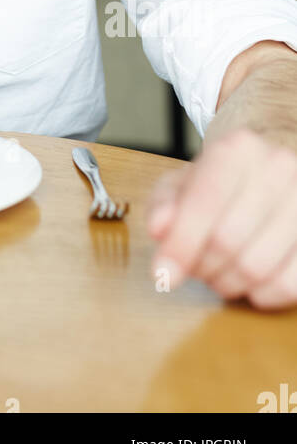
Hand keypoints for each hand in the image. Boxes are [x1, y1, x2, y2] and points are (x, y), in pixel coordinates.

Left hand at [147, 128, 296, 308]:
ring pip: (257, 266)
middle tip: (195, 269)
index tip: (163, 275)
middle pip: (227, 240)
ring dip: (228, 283)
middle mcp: (278, 168)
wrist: (272, 168)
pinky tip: (250, 285)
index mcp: (238, 149)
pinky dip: (262, 295)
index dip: (180, 245)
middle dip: (202, 267)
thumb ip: (164, 204)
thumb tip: (160, 230)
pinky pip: (290, 283)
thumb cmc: (222, 182)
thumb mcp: (184, 182)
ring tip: (219, 274)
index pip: (205, 203)